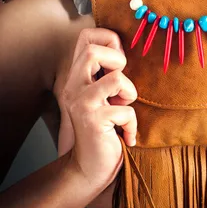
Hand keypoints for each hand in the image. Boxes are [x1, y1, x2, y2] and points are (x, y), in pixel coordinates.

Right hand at [57, 28, 136, 191]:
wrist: (91, 169)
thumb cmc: (106, 129)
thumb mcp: (106, 95)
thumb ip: (108, 72)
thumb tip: (122, 46)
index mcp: (77, 76)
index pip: (85, 37)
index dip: (108, 40)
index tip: (119, 62)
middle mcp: (73, 87)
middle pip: (92, 52)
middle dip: (118, 63)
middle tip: (120, 87)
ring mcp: (81, 104)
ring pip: (115, 78)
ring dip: (129, 93)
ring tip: (124, 109)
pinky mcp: (93, 121)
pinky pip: (126, 110)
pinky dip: (132, 124)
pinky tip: (126, 136)